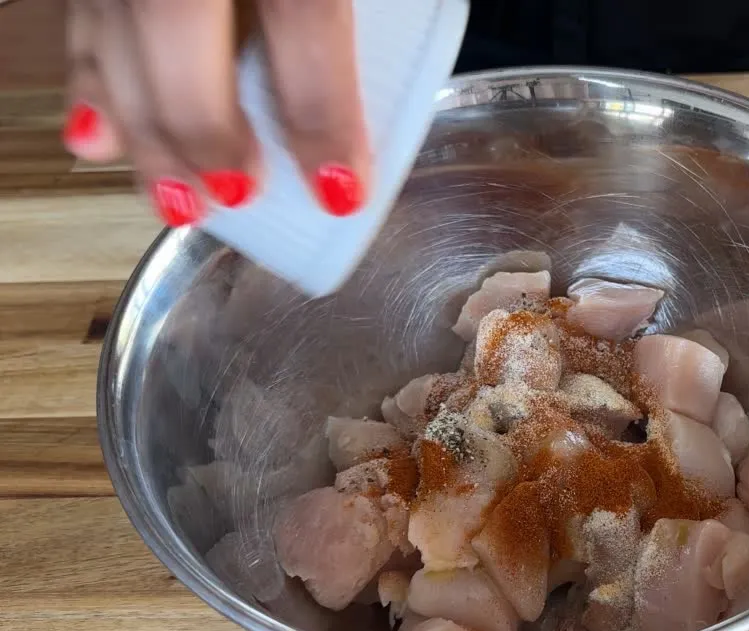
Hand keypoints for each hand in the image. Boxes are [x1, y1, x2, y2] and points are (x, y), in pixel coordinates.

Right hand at [62, 0, 369, 225]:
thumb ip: (342, 21)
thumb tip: (373, 109)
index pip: (301, 11)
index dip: (320, 108)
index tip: (340, 189)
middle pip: (176, 18)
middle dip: (204, 125)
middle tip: (237, 196)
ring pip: (113, 27)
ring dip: (144, 129)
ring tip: (180, 201)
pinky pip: (82, 19)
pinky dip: (89, 85)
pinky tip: (97, 140)